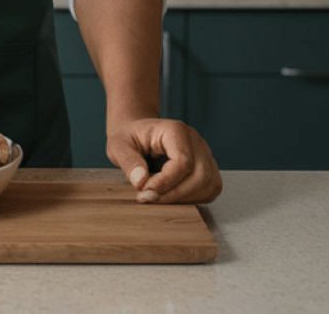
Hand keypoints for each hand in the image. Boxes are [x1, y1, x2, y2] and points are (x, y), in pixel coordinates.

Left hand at [107, 117, 222, 204]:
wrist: (138, 135)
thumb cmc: (129, 138)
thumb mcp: (118, 145)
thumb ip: (129, 161)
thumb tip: (141, 182)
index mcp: (175, 130)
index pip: (182, 162)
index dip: (166, 182)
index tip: (145, 191)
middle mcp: (195, 140)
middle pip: (200, 176)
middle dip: (175, 194)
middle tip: (149, 198)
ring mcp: (204, 154)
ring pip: (208, 185)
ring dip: (184, 199)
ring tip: (158, 197)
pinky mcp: (207, 168)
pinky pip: (210, 190)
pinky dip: (193, 199)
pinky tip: (171, 196)